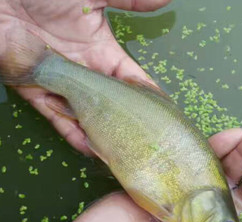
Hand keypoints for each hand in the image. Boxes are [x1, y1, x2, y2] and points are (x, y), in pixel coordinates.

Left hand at [0, 0, 169, 154]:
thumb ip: (129, 1)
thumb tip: (168, 0)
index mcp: (100, 50)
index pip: (129, 78)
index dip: (145, 94)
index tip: (161, 111)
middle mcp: (84, 71)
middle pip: (110, 102)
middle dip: (126, 119)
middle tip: (145, 139)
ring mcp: (62, 85)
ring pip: (87, 115)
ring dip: (103, 133)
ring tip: (122, 151)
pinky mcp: (38, 93)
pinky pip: (59, 120)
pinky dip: (75, 134)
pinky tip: (93, 149)